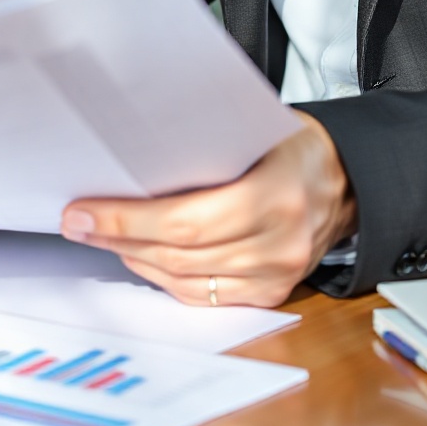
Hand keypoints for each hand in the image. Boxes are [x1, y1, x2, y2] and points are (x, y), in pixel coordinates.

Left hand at [60, 117, 355, 308]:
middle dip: (119, 238)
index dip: (128, 220)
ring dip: (135, 260)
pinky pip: (207, 297)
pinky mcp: (274, 293)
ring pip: (188, 281)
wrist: (348, 179)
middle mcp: (280, 243)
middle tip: (77, 222)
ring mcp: (279, 275)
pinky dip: (166, 279)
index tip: (83, 211)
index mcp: (276, 194)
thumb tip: (128, 154)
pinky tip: (140, 257)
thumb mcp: (253, 128)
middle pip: (180, 255)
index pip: (186, 221)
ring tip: (100, 237)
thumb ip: (204, 145)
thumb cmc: (292, 144)